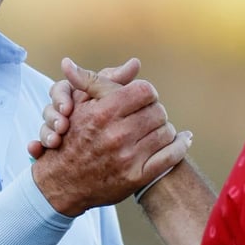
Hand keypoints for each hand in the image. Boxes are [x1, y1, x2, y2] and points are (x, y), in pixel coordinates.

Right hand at [30, 58, 190, 216]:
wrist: (62, 182)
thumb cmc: (71, 138)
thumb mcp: (79, 105)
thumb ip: (103, 81)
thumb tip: (133, 61)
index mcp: (103, 113)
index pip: (144, 91)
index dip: (146, 92)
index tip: (142, 98)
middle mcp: (116, 135)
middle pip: (158, 111)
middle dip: (155, 111)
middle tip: (148, 115)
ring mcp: (128, 158)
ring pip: (166, 132)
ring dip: (165, 128)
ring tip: (156, 129)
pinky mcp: (137, 177)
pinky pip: (172, 156)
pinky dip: (181, 145)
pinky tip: (182, 140)